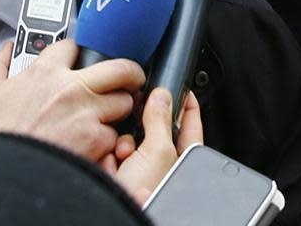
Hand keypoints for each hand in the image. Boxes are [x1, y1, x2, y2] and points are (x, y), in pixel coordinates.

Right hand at [0, 39, 144, 162]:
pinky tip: (96, 144)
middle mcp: (71, 88)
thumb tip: (6, 49)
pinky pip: (116, 134)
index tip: (81, 59)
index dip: (78, 52)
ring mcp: (87, 113)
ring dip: (119, 109)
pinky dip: (109, 140)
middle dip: (129, 72)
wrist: (1, 174)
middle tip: (130, 78)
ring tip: (109, 116)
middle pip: (120, 68)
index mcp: (45, 72)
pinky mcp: (96, 139)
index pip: (73, 46)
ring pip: (124, 101)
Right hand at [102, 87, 203, 203]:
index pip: (190, 121)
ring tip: (122, 161)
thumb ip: (160, 120)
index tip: (182, 87)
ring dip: (122, 147)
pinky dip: (110, 160)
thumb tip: (163, 95)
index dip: (187, 102)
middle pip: (152, 127)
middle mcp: (163, 162)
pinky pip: (113, 155)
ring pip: (129, 141)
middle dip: (139, 130)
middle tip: (137, 135)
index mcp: (184, 156)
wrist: (115, 212)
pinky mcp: (120, 176)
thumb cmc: (149, 195)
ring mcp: (141, 170)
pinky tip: (111, 171)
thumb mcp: (157, 151)